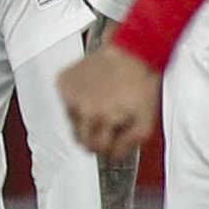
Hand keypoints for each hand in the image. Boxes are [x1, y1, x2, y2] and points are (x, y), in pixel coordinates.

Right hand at [56, 41, 161, 166]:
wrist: (130, 53)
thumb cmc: (139, 85)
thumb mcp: (146, 121)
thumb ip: (129, 144)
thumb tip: (114, 155)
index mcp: (102, 120)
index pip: (95, 148)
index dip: (107, 145)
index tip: (112, 138)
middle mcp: (83, 109)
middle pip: (79, 139)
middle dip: (94, 135)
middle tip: (107, 123)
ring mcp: (70, 95)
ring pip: (72, 121)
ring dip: (85, 117)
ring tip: (102, 102)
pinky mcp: (63, 83)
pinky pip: (65, 102)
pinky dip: (76, 100)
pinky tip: (91, 91)